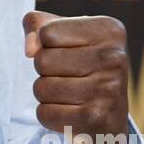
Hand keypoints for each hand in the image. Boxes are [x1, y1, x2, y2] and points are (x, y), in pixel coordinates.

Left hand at [24, 10, 129, 143]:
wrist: (110, 119)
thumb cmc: (82, 68)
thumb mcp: (64, 35)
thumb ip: (38, 25)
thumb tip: (29, 49)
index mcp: (109, 30)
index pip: (47, 32)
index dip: (46, 46)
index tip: (68, 54)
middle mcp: (114, 57)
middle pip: (42, 60)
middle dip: (44, 72)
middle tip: (68, 78)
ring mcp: (107, 89)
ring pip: (41, 88)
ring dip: (46, 95)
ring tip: (69, 95)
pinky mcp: (96, 118)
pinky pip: (45, 113)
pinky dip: (49, 115)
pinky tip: (70, 113)